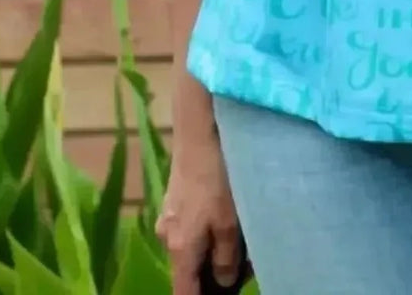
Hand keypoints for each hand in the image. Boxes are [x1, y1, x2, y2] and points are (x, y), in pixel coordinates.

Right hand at [156, 132, 243, 293]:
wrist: (200, 131)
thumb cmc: (217, 179)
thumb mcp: (230, 223)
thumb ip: (226, 258)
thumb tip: (224, 282)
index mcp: (179, 249)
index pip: (182, 292)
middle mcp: (167, 236)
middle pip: (187, 268)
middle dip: (211, 273)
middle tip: (244, 267)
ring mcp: (168, 215)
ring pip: (191, 245)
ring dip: (212, 249)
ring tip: (241, 240)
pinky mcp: (175, 197)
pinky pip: (190, 225)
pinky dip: (207, 229)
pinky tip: (228, 216)